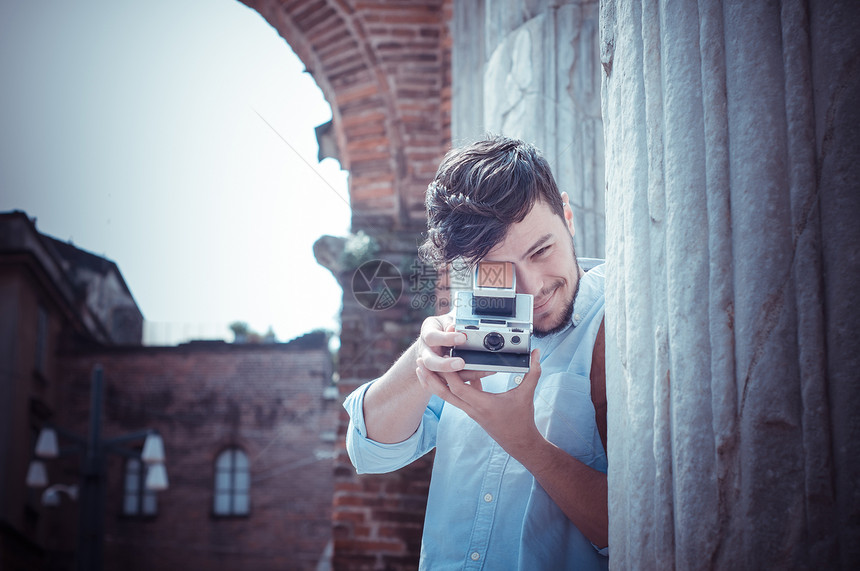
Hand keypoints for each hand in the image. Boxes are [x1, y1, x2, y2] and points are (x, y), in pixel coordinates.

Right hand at [416, 315, 492, 382]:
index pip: (432, 337)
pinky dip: (467, 380)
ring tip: (482, 370)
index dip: (446, 338)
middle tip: (461, 363)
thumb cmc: (442, 329)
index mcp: (427, 335)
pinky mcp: (442, 377)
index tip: (462, 338)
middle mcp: (426, 353)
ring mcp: (432, 368)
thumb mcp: (445, 321)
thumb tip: (455, 327)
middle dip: (445, 364)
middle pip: (430, 362)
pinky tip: (482, 377)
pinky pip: (451, 383)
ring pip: (440, 377)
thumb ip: (450, 324)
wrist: (433, 342)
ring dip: (460, 377)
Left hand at [416, 349, 544, 459]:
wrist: (519, 442)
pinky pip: (455, 397)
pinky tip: (448, 372)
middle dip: (430, 378)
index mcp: (482, 404)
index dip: (449, 374)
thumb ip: (532, 372)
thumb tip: (537, 353)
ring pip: (445, 397)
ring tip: (422, 367)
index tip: (443, 357)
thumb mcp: (527, 394)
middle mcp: (472, 408)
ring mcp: (470, 410)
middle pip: (444, 394)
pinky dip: (449, 385)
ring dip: (433, 383)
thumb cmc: (522, 419)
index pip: (459, 389)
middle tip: (420, 361)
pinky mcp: (471, 410)